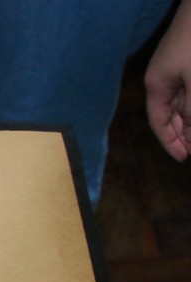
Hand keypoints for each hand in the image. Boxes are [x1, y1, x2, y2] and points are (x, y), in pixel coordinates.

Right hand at [145, 0, 190, 160]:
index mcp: (157, 86)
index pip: (159, 123)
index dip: (171, 142)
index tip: (184, 158)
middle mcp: (162, 80)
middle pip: (169, 114)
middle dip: (182, 133)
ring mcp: (175, 69)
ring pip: (181, 102)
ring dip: (189, 118)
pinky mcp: (188, 61)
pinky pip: (188, 90)